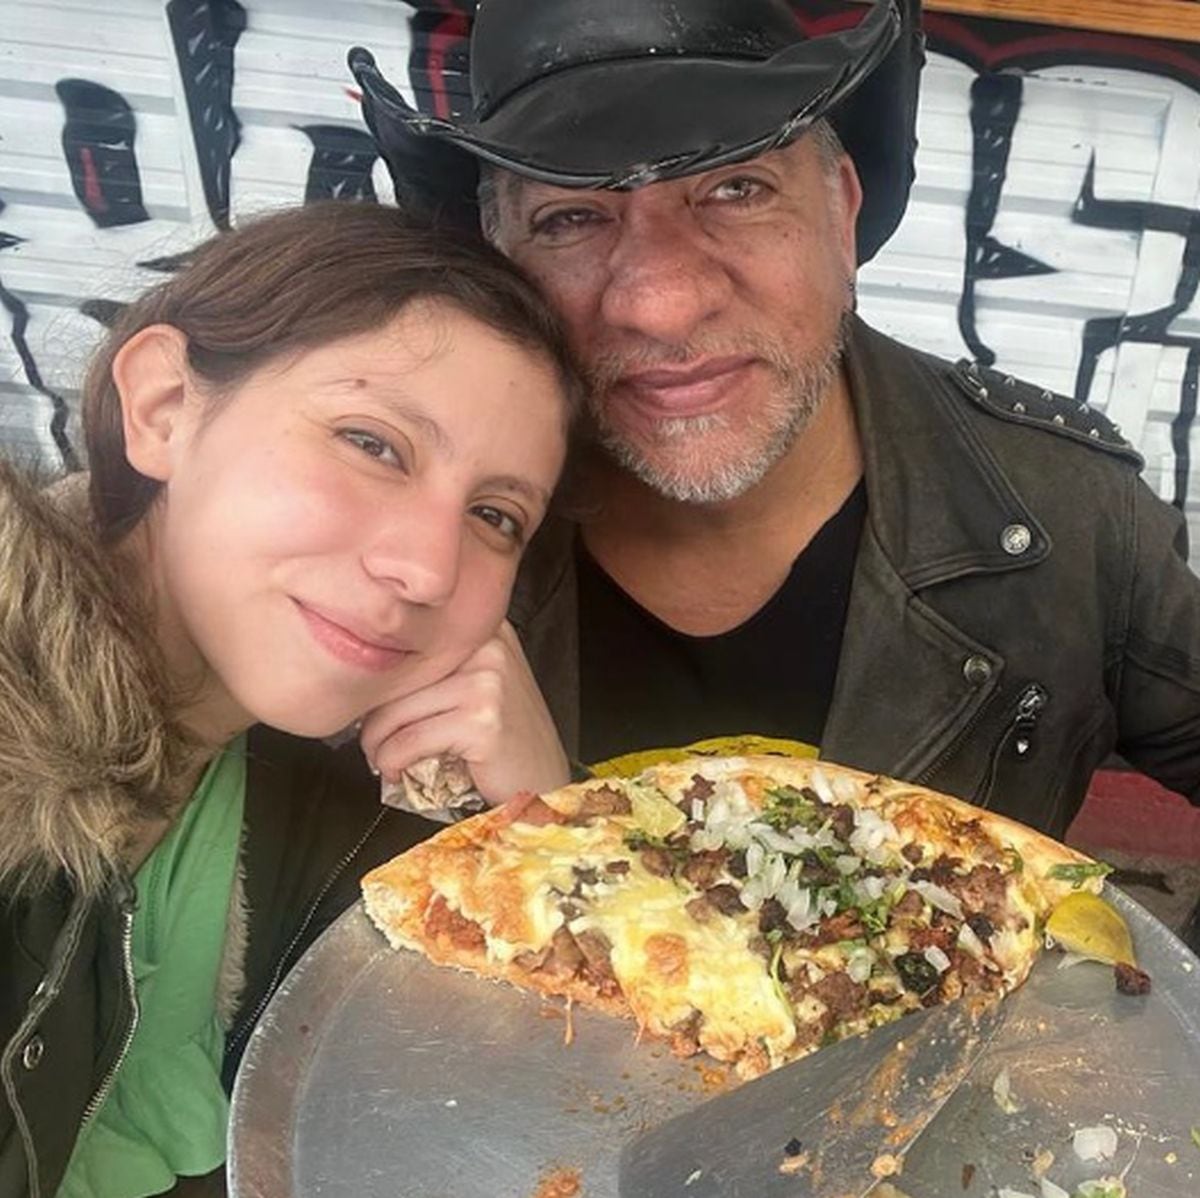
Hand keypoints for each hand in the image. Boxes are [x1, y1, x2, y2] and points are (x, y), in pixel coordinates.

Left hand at [358, 621, 570, 805]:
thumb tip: (371, 678)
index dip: (385, 682)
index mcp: (485, 628)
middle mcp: (489, 646)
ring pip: (397, 710)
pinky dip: (392, 762)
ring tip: (383, 759)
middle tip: (373, 744)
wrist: (545, 782)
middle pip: (400, 675)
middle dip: (374, 717)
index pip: (410, 645)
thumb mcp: (478, 684)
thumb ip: (439, 667)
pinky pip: (409, 741)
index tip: (375, 709)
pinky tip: (399, 772)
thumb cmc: (506, 740)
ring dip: (377, 744)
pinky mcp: (481, 720)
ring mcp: (487, 682)